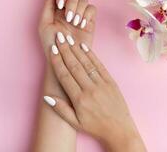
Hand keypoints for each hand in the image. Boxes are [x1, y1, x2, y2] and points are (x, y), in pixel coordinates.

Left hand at [38, 0, 95, 97]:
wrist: (64, 58)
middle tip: (69, 18)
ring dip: (79, 10)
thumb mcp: (44, 25)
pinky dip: (87, 15)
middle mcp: (69, 10)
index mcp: (57, 9)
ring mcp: (80, 15)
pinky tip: (82, 25)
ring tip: (75, 23)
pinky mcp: (90, 22)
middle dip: (72, 4)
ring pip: (84, 0)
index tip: (60, 6)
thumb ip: (47, 7)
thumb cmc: (52, 44)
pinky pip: (92, 9)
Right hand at [43, 33, 146, 151]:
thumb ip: (61, 109)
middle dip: (65, 50)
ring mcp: (102, 84)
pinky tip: (84, 46)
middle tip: (59, 37)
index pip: (65, 76)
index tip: (52, 49)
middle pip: (75, 66)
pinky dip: (91, 55)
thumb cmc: (96, 127)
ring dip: (76, 49)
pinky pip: (99, 66)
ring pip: (86, 63)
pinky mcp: (111, 82)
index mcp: (79, 99)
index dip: (57, 61)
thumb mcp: (75, 123)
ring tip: (68, 38)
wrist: (119, 129)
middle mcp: (90, 89)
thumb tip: (47, 96)